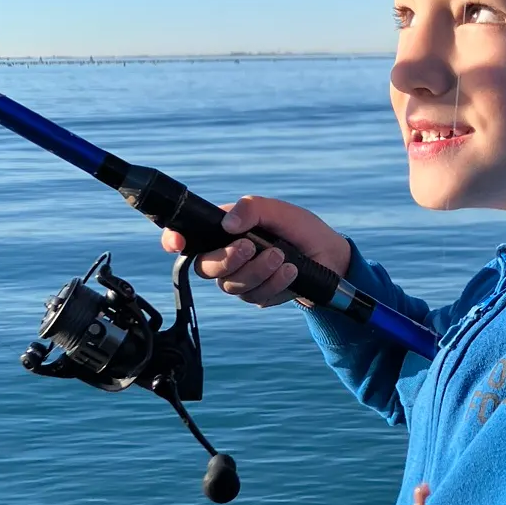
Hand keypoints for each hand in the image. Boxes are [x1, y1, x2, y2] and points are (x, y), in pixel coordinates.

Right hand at [160, 195, 351, 307]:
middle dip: (227, 259)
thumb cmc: (302, 229)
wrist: (331, 258)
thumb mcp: (280, 211)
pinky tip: (291, 271)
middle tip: (252, 247)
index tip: (178, 244)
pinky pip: (254, 296)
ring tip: (283, 256)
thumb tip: (228, 222)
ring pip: (231, 285)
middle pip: (205, 267)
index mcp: (223, 230)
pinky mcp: (257, 296)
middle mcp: (226, 256)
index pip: (188, 237)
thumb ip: (253, 208)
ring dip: (258, 271)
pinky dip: (274, 283)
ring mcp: (240, 279)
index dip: (174, 240)